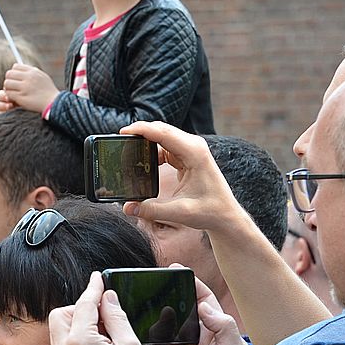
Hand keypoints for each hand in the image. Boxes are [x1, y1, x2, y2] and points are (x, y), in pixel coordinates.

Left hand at [0, 64, 58, 114]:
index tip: (16, 79)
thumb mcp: (43, 77)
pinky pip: (8, 93)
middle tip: (13, 87)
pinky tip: (15, 99)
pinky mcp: (21, 97)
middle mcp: (29, 78)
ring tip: (13, 93)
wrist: (54, 104)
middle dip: (9, 80)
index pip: (15, 66)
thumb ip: (32, 72)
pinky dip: (10, 96)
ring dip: (8, 89)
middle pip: (9, 74)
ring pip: (7, 83)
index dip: (14, 73)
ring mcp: (24, 87)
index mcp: (33, 72)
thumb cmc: (48, 92)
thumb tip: (19, 67)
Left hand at [49, 273, 149, 344]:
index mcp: (80, 340)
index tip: (98, 278)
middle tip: (103, 313)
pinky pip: (63, 343)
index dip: (94, 288)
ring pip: (60, 328)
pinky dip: (75, 337)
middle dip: (80, 307)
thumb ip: (117, 317)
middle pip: (62, 313)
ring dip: (77, 322)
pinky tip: (97, 344)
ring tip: (103, 331)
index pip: (85, 303)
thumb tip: (108, 298)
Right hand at [118, 123, 246, 234]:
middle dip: (140, 133)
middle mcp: (193, 146)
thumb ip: (151, 210)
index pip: (163, 133)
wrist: (226, 215)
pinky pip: (164, 146)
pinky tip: (140, 160)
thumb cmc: (210, 211)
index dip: (142, 129)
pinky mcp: (186, 155)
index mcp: (195, 153)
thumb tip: (127, 208)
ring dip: (144, 141)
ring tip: (126, 150)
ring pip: (161, 136)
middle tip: (119, 141)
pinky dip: (150, 150)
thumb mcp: (180, 212)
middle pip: (161, 130)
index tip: (122, 132)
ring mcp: (191, 149)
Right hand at [150, 274, 256, 344]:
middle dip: (167, 325)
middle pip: (172, 320)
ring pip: (161, 343)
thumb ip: (221, 326)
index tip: (175, 270)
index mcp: (214, 333)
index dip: (189, 285)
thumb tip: (204, 305)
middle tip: (173, 333)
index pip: (200, 302)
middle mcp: (197, 344)